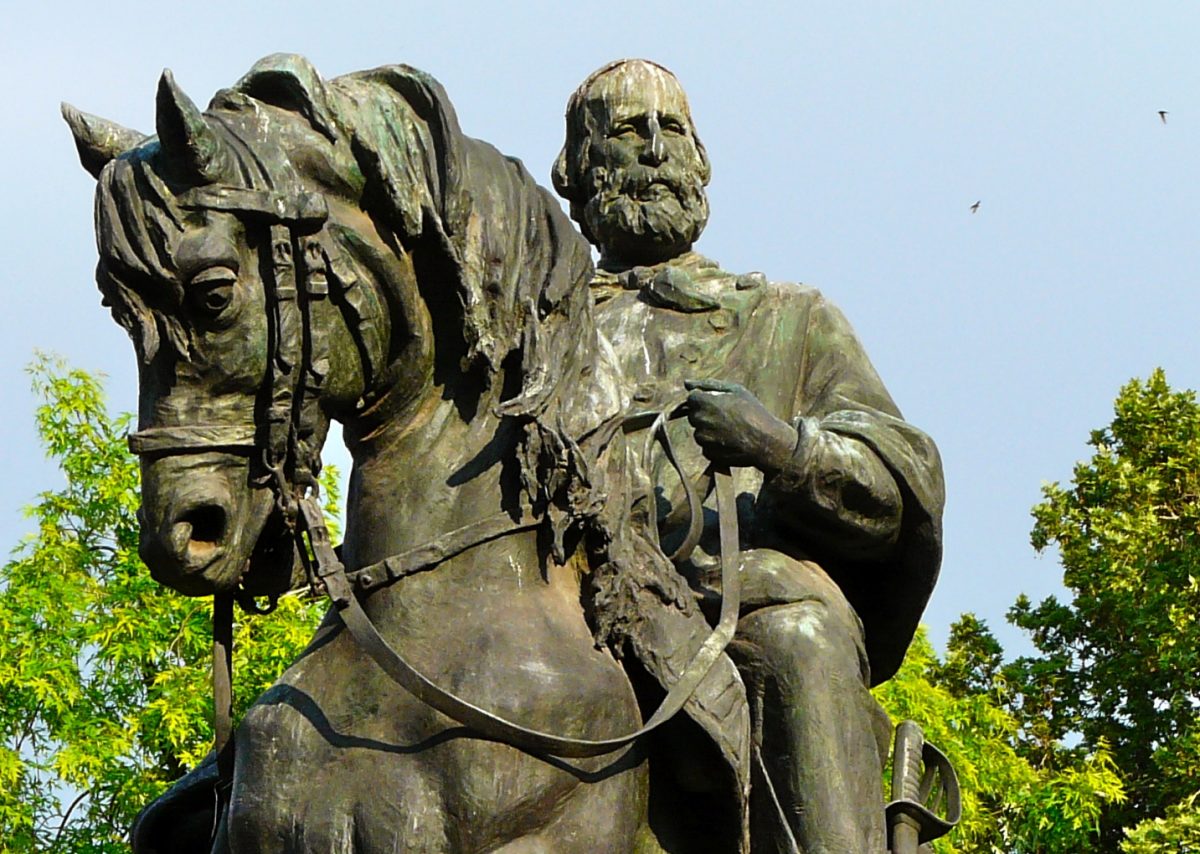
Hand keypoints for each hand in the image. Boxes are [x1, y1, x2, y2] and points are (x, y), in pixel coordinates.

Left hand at [683, 379, 798, 470]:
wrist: (765, 441)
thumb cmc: (752, 411)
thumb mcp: (735, 390)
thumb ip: (708, 384)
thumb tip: (686, 383)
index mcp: (704, 402)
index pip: (691, 398)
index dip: (705, 400)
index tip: (720, 404)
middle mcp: (699, 420)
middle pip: (694, 415)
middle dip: (706, 415)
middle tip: (727, 417)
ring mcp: (703, 438)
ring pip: (699, 432)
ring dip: (710, 430)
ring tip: (730, 429)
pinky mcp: (708, 453)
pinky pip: (706, 446)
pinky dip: (714, 444)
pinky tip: (730, 441)